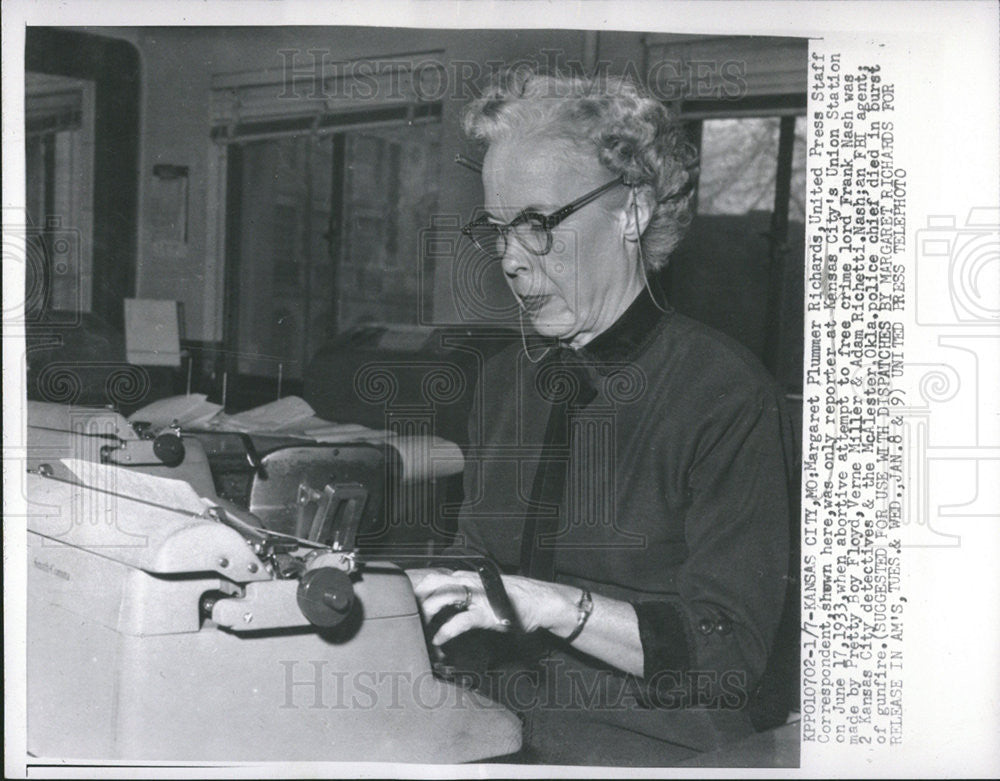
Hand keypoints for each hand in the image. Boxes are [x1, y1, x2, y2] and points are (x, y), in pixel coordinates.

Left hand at [406, 568, 578, 645]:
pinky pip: (462, 620)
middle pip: (434, 582)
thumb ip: (464, 598)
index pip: (435, 576)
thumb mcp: (485, 595)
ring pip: (445, 597)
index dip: (416, 586)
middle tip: (404, 613)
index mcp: (468, 576)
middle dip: (416, 596)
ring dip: (428, 613)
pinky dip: (447, 630)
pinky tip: (439, 640)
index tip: (401, 598)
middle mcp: (471, 581)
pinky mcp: (488, 612)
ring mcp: (480, 596)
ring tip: (419, 629)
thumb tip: (441, 608)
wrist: (543, 602)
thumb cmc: (514, 600)